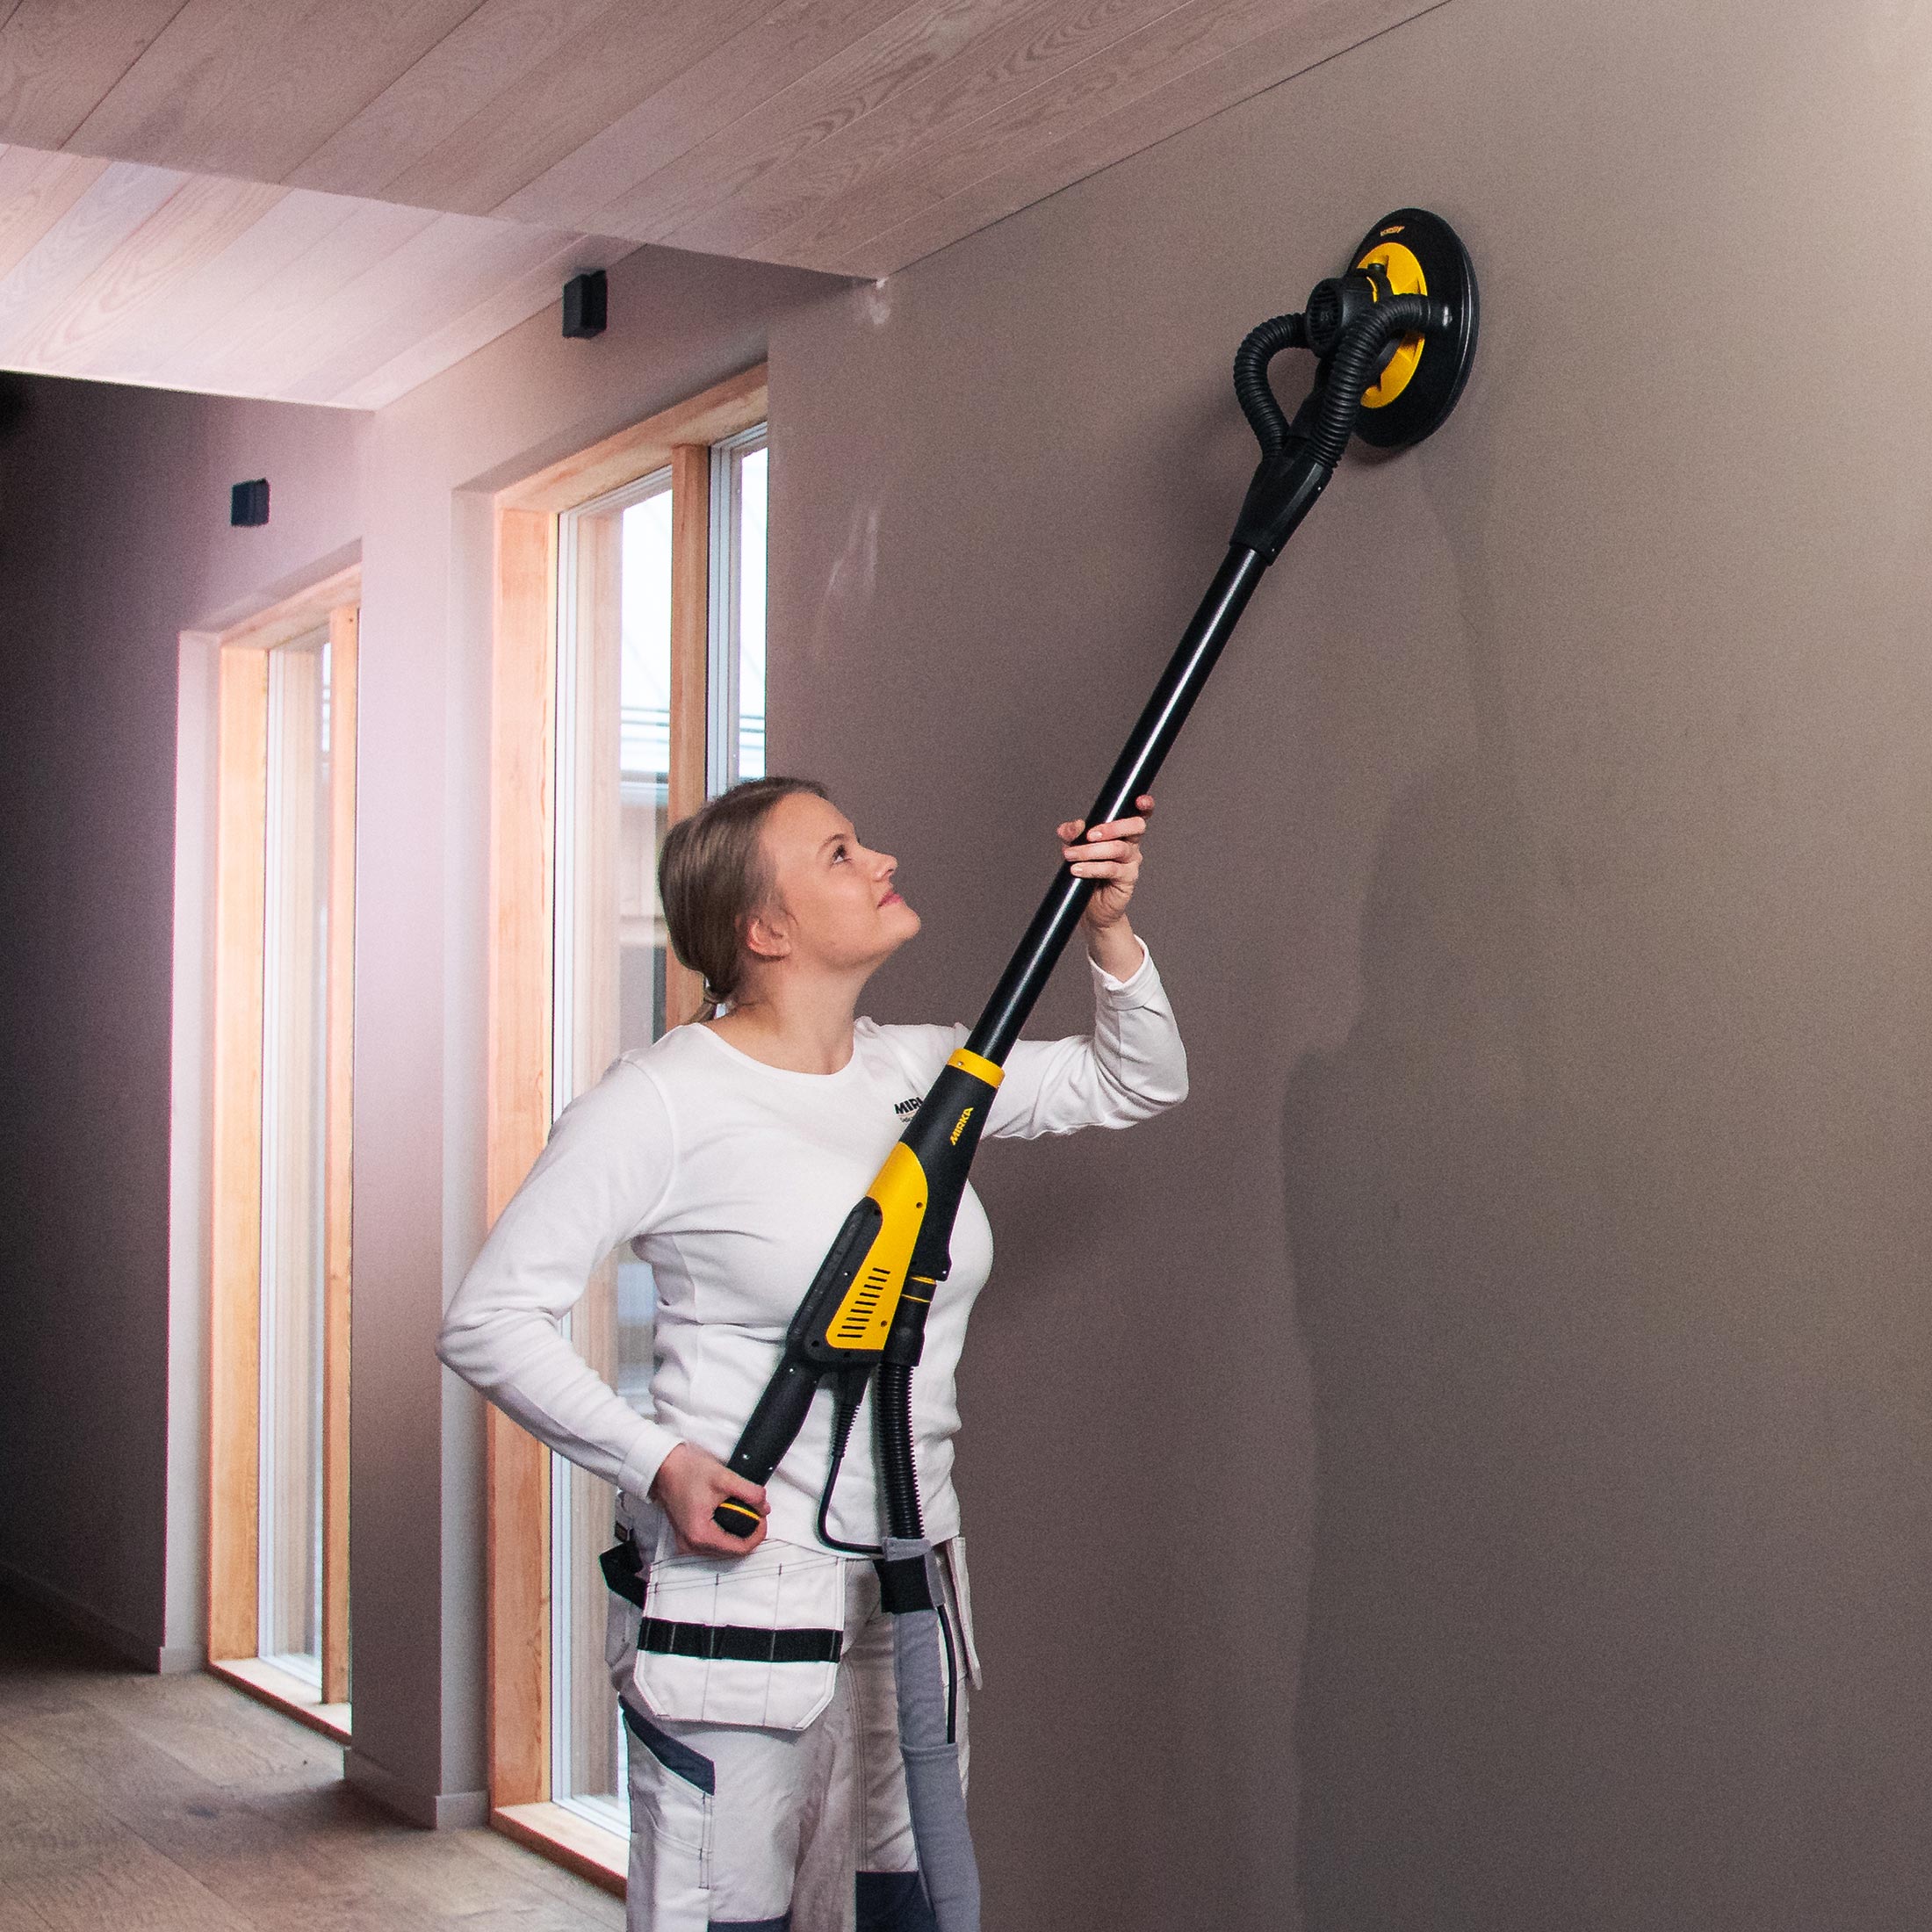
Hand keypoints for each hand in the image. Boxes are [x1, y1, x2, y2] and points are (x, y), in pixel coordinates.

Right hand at [649, 1441, 767, 1555]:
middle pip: (732, 1551)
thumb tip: (763, 1507)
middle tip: (755, 1513)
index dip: (757, 1535)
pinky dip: (723, 1533)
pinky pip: (711, 1543)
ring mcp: (687, 1543)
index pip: (740, 1548)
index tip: (762, 1519)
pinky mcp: (685, 1538)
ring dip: (736, 1534)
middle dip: (748, 1533)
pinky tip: (727, 1517)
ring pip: (722, 1549)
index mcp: (700, 1534)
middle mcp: (691, 1544)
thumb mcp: (724, 1478)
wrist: (664, 1467)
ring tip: (743, 1513)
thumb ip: (749, 1492)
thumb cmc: (687, 1471)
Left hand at [1059, 794, 1153, 976]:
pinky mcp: (1127, 879)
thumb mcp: (1074, 848)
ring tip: (1071, 856)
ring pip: (1118, 848)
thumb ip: (1073, 834)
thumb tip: (1073, 826)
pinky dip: (1091, 868)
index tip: (1140, 801)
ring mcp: (1132, 862)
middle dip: (1113, 827)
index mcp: (1123, 832)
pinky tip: (1077, 870)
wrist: (1089, 908)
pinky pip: (1112, 869)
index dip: (1145, 806)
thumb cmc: (1085, 873)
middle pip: (1136, 826)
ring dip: (1091, 851)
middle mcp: (1131, 844)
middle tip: (1090, 835)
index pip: (1139, 815)